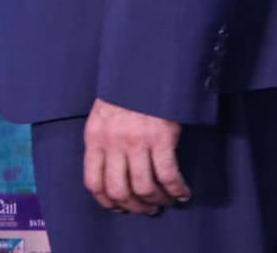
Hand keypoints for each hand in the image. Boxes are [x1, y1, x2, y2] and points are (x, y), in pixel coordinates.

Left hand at [84, 98, 189, 214]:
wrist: (145, 68)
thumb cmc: (125, 92)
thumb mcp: (102, 115)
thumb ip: (103, 143)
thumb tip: (110, 174)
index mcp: (94, 137)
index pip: (93, 182)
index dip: (107, 201)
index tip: (119, 207)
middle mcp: (113, 142)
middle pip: (119, 191)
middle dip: (134, 206)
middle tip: (147, 209)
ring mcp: (137, 141)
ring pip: (144, 187)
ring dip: (156, 200)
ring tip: (165, 201)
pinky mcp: (161, 138)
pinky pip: (168, 175)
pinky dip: (176, 189)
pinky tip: (183, 193)